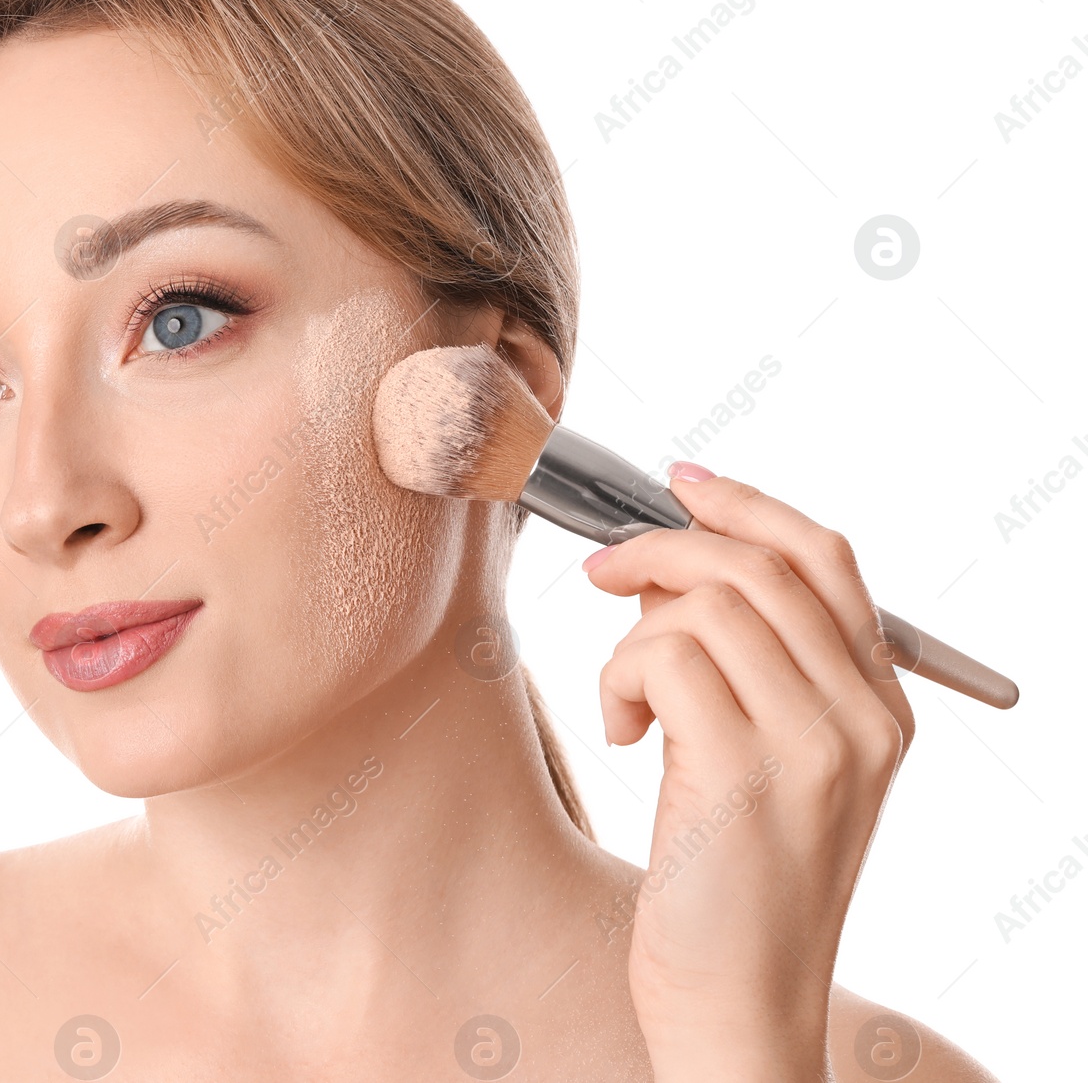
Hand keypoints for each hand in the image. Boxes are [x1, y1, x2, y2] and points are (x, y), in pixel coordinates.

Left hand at [582, 462, 912, 1082]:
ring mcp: (813, 743)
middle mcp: (863, 717)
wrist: (738, 1002)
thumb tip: (670, 568)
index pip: (824, 558)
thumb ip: (751, 666)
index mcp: (880, 707)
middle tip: (604, 576)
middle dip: (660, 550)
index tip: (680, 482)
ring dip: (634, 635)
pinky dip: (618, 677)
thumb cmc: (733, 881)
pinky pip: (660, 655)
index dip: (745, 505)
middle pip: (757, 564)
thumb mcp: (768, 761)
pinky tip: (623, 732)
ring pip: (704, 603)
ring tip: (628, 702)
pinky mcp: (744, 771)